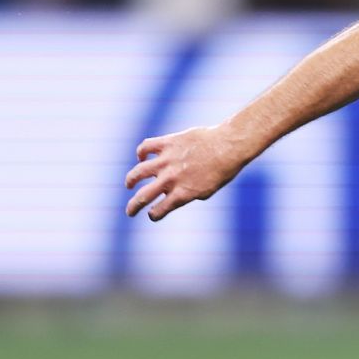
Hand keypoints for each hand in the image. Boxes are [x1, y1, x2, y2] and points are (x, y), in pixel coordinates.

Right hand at [125, 124, 249, 219]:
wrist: (229, 146)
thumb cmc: (222, 170)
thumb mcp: (207, 190)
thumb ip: (188, 194)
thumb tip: (172, 194)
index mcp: (182, 194)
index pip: (159, 211)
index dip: (154, 215)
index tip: (153, 214)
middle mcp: (171, 179)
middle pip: (143, 197)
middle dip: (133, 207)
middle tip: (130, 211)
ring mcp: (167, 161)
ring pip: (138, 172)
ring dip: (131, 180)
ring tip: (129, 183)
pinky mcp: (167, 143)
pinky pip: (145, 147)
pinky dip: (141, 153)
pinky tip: (142, 157)